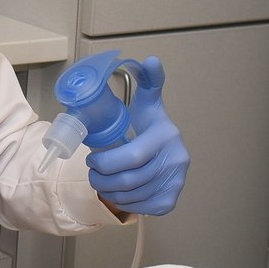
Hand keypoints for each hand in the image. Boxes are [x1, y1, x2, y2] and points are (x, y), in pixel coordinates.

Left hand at [85, 57, 189, 215]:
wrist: (164, 150)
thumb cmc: (148, 126)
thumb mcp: (147, 103)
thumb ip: (149, 81)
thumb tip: (152, 60)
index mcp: (167, 135)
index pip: (132, 157)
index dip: (106, 163)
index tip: (92, 159)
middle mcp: (176, 161)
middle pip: (129, 180)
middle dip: (102, 178)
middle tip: (92, 171)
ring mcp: (176, 183)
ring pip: (131, 196)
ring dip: (108, 191)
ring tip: (101, 181)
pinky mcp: (170, 201)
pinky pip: (140, 207)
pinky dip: (123, 202)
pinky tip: (118, 190)